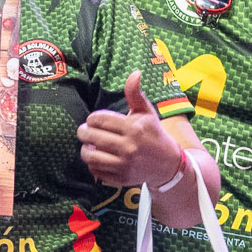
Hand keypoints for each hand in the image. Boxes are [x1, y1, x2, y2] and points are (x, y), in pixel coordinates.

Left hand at [79, 74, 211, 191]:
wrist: (167, 164)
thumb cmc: (153, 133)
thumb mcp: (146, 112)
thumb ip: (135, 93)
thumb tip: (135, 72)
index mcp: (133, 128)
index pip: (97, 119)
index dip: (92, 119)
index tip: (95, 121)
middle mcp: (128, 147)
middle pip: (90, 136)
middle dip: (84, 132)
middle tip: (86, 131)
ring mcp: (124, 164)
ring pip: (89, 155)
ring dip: (85, 149)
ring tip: (90, 145)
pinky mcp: (120, 178)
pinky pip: (95, 170)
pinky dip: (93, 164)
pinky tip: (99, 158)